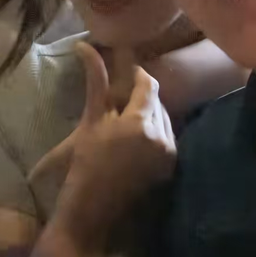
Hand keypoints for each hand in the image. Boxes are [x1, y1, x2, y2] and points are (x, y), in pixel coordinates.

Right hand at [46, 42, 175, 253]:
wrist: (93, 209)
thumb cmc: (84, 164)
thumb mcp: (90, 120)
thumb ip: (95, 82)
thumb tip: (85, 46)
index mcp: (139, 122)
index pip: (148, 86)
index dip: (137, 76)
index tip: (126, 72)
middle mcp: (161, 136)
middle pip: (157, 103)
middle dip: (142, 98)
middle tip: (122, 98)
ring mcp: (169, 154)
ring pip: (164, 120)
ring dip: (149, 115)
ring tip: (127, 120)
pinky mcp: (171, 168)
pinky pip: (167, 139)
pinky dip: (154, 134)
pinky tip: (136, 140)